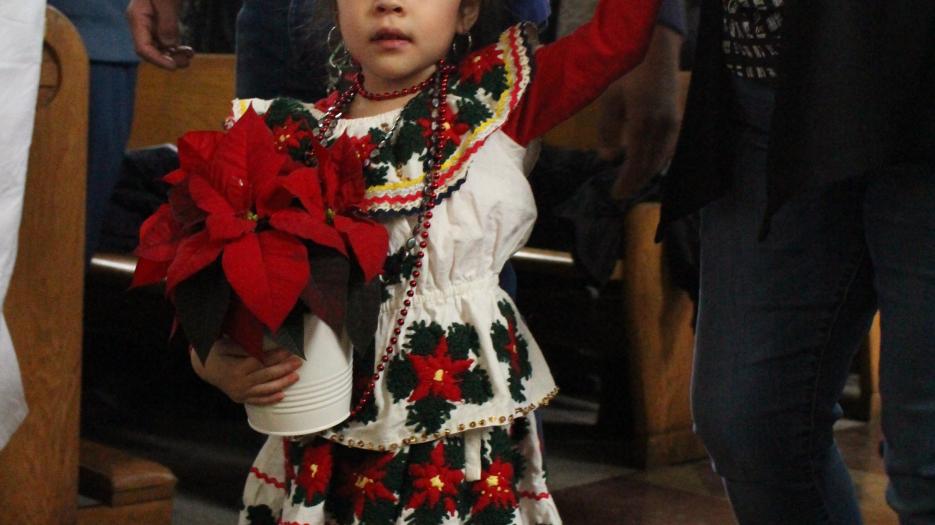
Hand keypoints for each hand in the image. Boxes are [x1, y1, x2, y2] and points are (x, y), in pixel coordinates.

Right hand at [125, 0, 192, 69]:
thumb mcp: (166, 0)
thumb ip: (167, 22)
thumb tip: (169, 45)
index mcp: (138, 18)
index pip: (142, 48)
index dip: (157, 60)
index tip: (173, 67)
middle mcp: (142, 23)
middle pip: (151, 51)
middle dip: (168, 59)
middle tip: (187, 61)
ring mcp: (152, 24)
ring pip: (160, 48)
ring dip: (174, 56)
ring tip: (190, 55)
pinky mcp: (163, 22)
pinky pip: (168, 42)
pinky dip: (177, 49)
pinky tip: (189, 50)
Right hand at [190, 338, 302, 404]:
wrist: (204, 369)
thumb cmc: (217, 353)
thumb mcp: (227, 346)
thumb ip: (245, 346)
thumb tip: (264, 342)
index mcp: (236, 368)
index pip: (261, 362)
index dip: (276, 357)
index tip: (288, 351)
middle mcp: (240, 383)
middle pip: (267, 376)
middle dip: (284, 369)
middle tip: (298, 362)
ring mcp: (241, 392)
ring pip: (265, 390)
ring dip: (282, 383)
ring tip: (296, 376)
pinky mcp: (241, 398)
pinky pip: (258, 400)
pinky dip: (270, 399)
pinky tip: (283, 395)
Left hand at [603, 25, 683, 199]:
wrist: (657, 55)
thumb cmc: (628, 75)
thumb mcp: (609, 100)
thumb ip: (607, 130)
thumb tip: (608, 158)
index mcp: (642, 125)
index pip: (635, 163)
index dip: (626, 182)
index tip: (615, 194)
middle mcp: (660, 129)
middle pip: (649, 166)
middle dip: (635, 183)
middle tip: (622, 194)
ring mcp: (672, 126)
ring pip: (660, 160)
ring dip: (646, 175)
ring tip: (633, 184)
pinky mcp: (676, 122)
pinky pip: (668, 150)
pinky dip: (657, 163)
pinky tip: (648, 167)